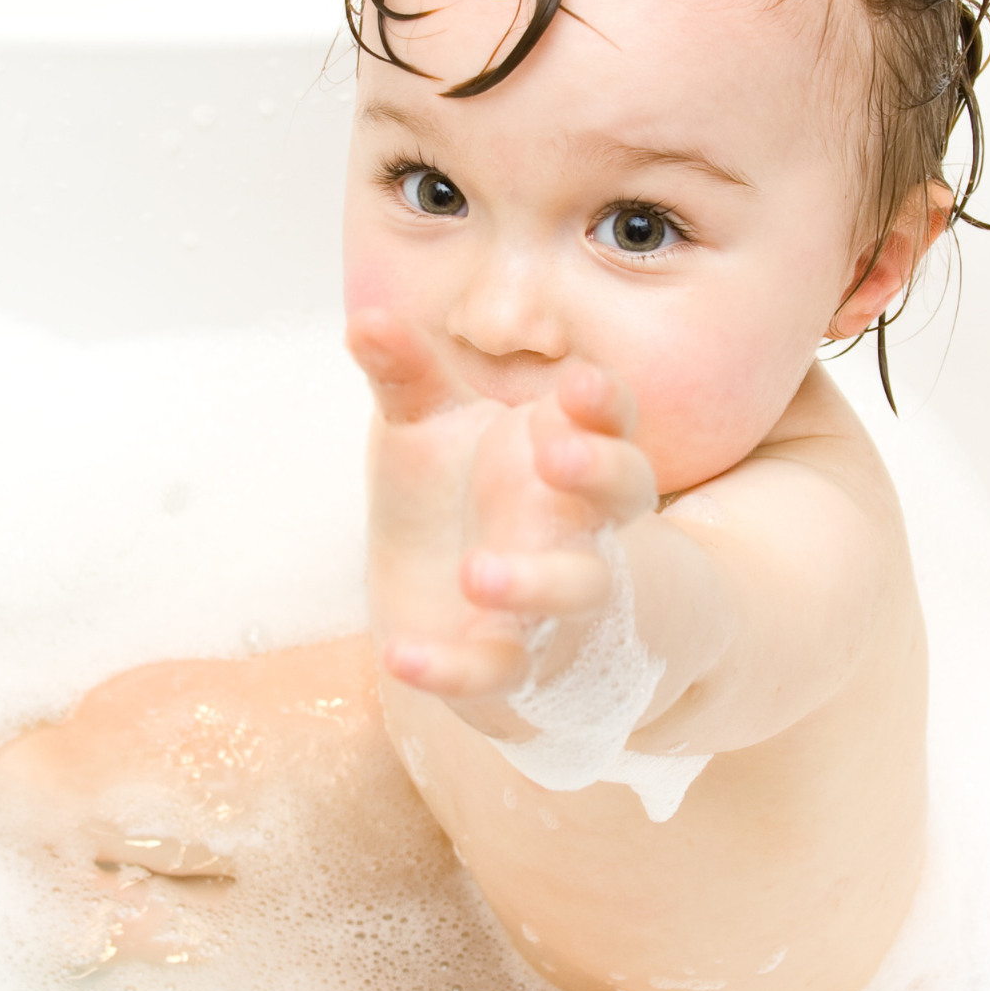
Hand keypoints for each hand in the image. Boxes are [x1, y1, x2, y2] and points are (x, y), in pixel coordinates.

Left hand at [346, 311, 656, 705]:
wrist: (469, 612)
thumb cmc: (468, 494)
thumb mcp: (434, 427)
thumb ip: (408, 376)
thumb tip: (364, 320)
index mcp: (571, 451)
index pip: (609, 419)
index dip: (602, 402)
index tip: (579, 383)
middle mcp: (584, 522)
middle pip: (625, 492)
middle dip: (601, 470)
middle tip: (559, 452)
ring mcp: (562, 597)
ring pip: (578, 589)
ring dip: (538, 582)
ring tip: (476, 572)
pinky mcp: (520, 662)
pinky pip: (499, 669)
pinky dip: (454, 670)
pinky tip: (400, 657)